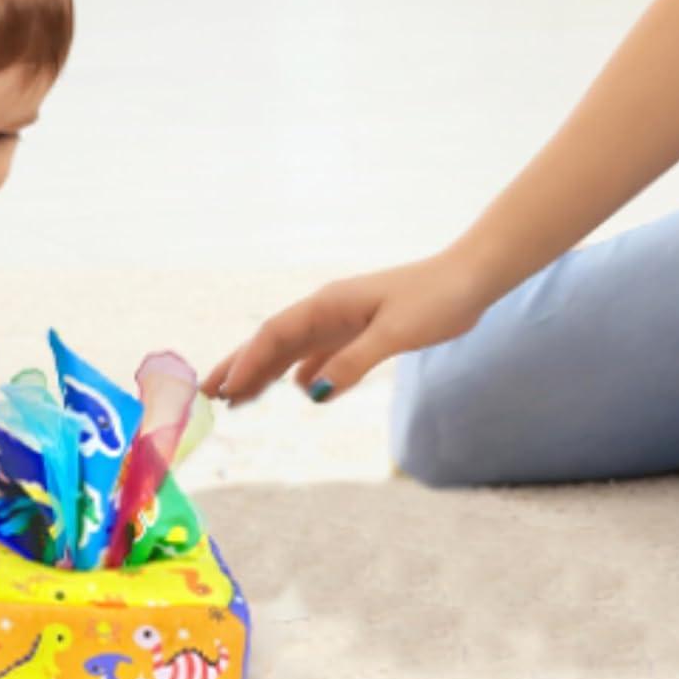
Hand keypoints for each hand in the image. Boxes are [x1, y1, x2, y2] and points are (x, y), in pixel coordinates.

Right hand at [201, 253, 490, 405]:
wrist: (471, 278)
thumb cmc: (436, 299)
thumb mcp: (395, 333)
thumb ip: (354, 362)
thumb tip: (314, 395)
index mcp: (330, 303)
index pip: (276, 334)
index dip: (248, 362)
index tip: (224, 391)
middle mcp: (331, 309)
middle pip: (275, 339)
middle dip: (242, 365)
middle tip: (207, 395)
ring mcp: (347, 318)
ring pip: (296, 348)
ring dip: (268, 371)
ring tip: (239, 399)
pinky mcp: (366, 329)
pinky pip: (324, 353)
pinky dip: (305, 372)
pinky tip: (302, 391)